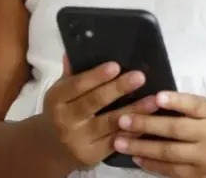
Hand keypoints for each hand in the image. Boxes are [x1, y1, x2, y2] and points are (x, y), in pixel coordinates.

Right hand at [34, 57, 159, 170]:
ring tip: (154, 100)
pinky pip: (116, 141)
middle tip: (140, 77)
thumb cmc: (61, 112)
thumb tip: (77, 49)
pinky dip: (133, 131)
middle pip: (94, 103)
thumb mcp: (60, 93)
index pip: (76, 85)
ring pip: (110, 123)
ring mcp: (78, 140)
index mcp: (56, 99)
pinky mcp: (92, 155)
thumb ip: (72, 74)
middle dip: (118, 89)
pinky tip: (149, 121)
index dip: (96, 76)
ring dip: (134, 110)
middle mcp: (65, 120)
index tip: (116, 65)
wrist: (51, 149)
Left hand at [112, 92, 205, 177]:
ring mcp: (202, 159)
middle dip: (146, 125)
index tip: (158, 96)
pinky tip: (136, 158)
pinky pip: (171, 171)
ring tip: (119, 141)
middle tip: (123, 119)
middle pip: (176, 130)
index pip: (195, 105)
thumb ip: (190, 108)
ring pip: (169, 153)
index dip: (176, 101)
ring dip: (141, 147)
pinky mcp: (197, 176)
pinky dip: (151, 165)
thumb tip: (155, 100)